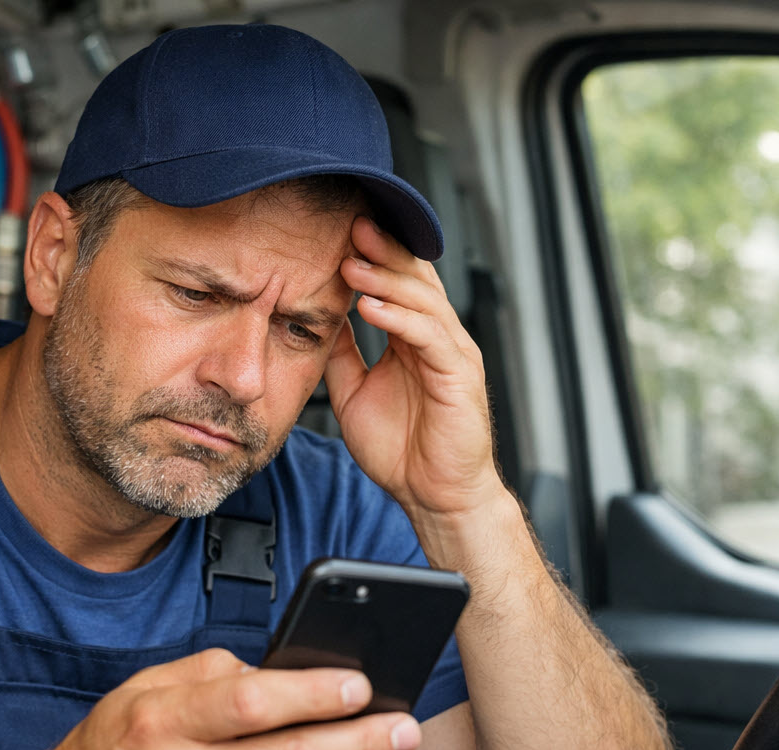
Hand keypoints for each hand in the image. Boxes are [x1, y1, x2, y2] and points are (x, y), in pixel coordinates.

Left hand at [324, 216, 500, 518]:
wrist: (433, 497)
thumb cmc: (402, 452)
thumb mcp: (354, 392)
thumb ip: (342, 354)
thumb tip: (318, 320)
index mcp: (414, 339)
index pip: (396, 282)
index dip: (372, 255)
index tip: (338, 231)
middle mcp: (437, 339)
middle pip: (414, 278)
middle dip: (383, 249)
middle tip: (350, 224)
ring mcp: (451, 353)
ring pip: (422, 300)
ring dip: (385, 278)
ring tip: (351, 262)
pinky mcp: (460, 375)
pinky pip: (429, 337)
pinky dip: (399, 318)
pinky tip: (370, 306)